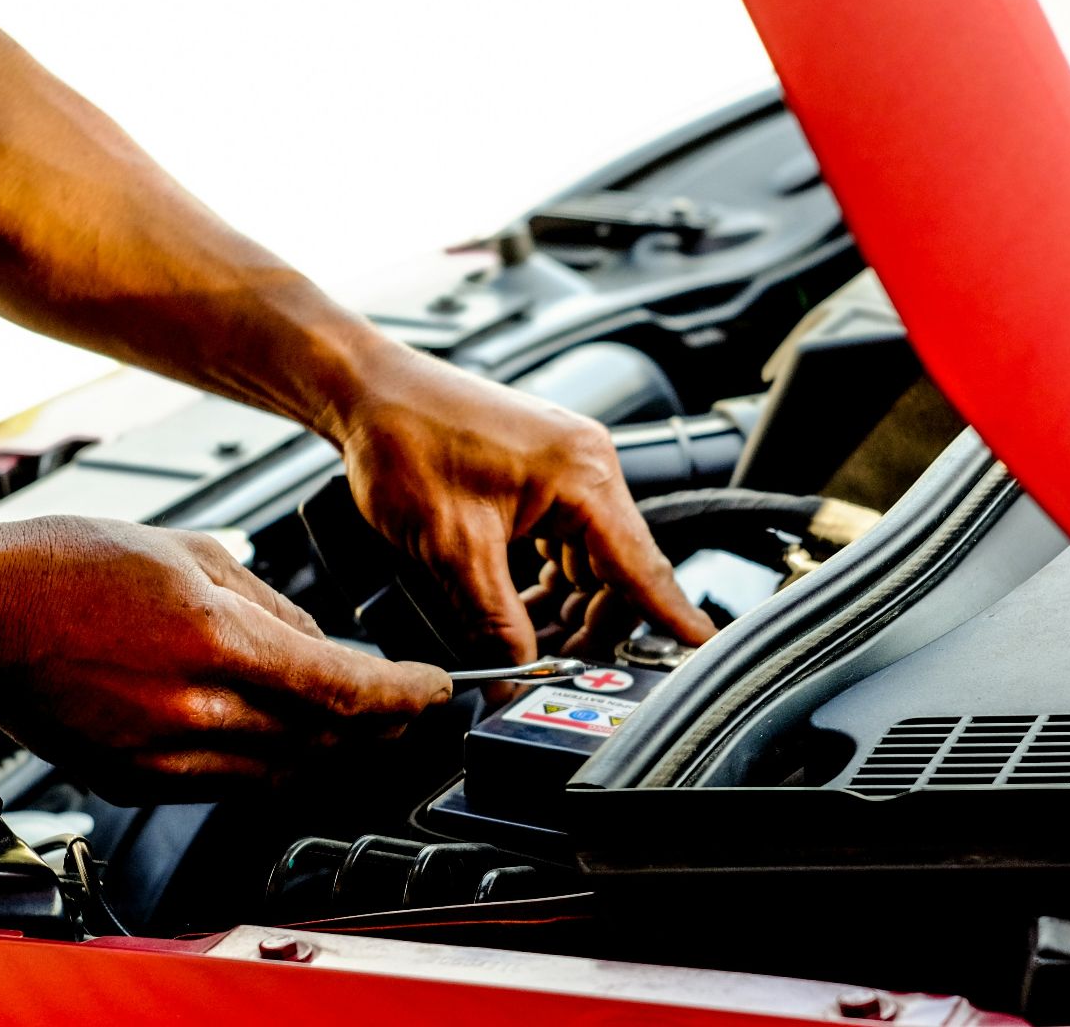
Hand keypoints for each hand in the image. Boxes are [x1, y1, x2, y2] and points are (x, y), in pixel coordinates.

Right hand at [0, 515, 450, 800]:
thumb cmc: (69, 565)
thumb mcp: (193, 552)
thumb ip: (271, 604)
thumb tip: (325, 643)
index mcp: (214, 639)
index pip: (342, 688)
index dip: (403, 697)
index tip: (434, 691)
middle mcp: (192, 709)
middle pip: (323, 740)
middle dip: (380, 728)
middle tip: (411, 710)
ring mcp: (160, 755)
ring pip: (282, 772)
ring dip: (330, 752)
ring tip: (359, 725)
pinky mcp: (133, 782)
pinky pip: (227, 785)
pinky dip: (269, 764)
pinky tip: (280, 737)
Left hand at [331, 350, 715, 664]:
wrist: (367, 391)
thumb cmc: (405, 440)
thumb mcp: (451, 548)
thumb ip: (492, 621)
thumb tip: (514, 678)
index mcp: (584, 477)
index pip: (643, 567)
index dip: (672, 618)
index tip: (703, 652)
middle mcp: (588, 467)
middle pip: (619, 572)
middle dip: (594, 627)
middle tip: (559, 671)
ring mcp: (566, 468)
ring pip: (590, 562)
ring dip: (566, 607)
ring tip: (528, 645)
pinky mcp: (541, 474)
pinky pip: (564, 542)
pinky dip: (546, 581)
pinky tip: (515, 608)